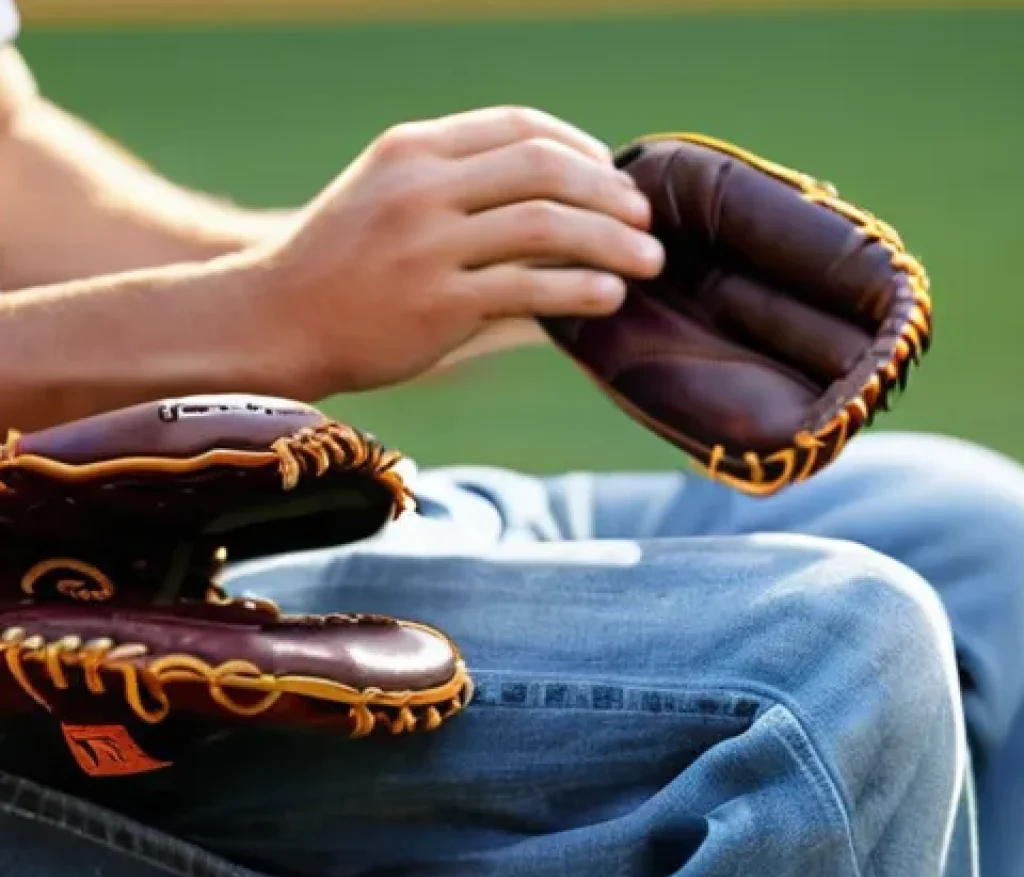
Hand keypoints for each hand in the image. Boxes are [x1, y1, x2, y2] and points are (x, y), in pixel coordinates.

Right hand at [254, 106, 663, 393]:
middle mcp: (421, 186)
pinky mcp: (435, 305)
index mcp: (413, 149)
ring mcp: (427, 244)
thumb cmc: (339, 262)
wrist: (276, 318)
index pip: (520, 127)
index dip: (582, 148)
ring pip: (547, 224)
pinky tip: (609, 299)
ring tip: (649, 263)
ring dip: (612, 242)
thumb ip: (457, 185)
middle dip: (610, 192)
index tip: (613, 177)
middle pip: (545, 167)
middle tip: (647, 221)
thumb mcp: (387, 195)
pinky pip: (529, 288)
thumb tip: (550, 202)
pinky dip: (580, 290)